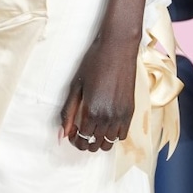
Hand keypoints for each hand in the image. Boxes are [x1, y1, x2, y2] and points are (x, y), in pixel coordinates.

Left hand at [60, 31, 139, 151]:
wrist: (117, 48)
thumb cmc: (94, 62)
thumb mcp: (76, 86)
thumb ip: (68, 112)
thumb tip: (62, 134)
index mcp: (91, 111)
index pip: (81, 139)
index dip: (74, 139)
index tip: (72, 132)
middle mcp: (107, 117)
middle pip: (95, 144)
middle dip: (85, 142)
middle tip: (81, 130)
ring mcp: (121, 115)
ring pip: (109, 143)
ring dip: (100, 140)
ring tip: (94, 127)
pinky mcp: (131, 111)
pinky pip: (122, 135)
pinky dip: (113, 134)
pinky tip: (107, 123)